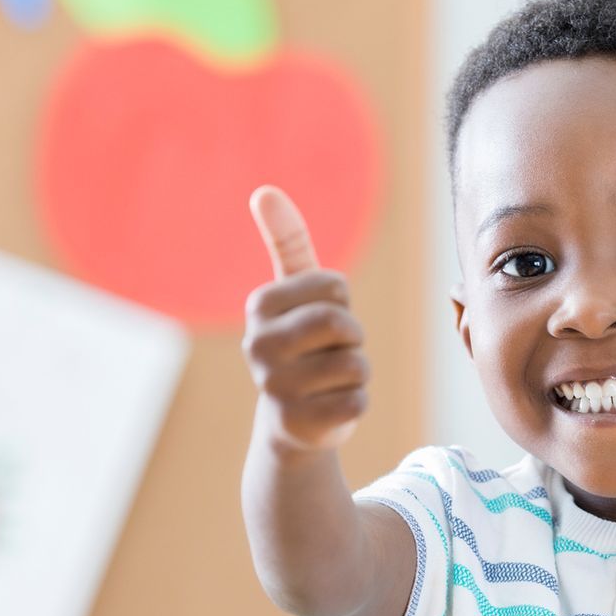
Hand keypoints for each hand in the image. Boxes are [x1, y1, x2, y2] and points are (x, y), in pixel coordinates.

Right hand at [242, 185, 367, 451]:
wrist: (292, 419)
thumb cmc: (302, 343)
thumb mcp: (296, 292)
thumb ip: (287, 241)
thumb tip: (265, 191)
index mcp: (259, 305)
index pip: (335, 287)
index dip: (340, 304)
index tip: (319, 322)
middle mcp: (257, 346)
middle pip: (343, 324)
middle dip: (351, 338)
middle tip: (329, 352)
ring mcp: (276, 388)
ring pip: (355, 364)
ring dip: (355, 372)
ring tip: (328, 381)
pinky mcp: (300, 424)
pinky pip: (358, 400)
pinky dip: (355, 403)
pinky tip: (328, 408)